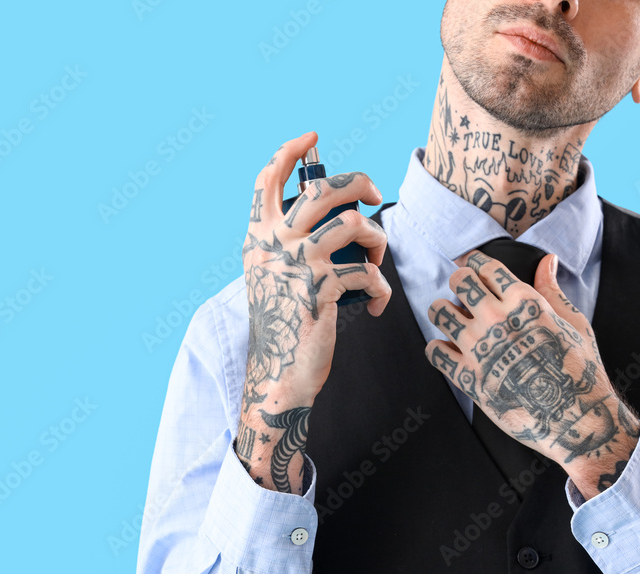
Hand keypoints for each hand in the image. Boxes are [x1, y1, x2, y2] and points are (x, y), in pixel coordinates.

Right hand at [243, 130, 389, 404]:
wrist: (279, 371)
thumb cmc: (284, 323)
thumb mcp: (271, 275)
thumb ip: (288, 244)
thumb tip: (335, 215)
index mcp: (258, 237)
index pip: (265, 180)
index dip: (289, 151)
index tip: (311, 136)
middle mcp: (275, 244)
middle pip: (324, 190)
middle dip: (359, 182)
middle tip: (374, 194)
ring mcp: (298, 264)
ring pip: (355, 224)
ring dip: (378, 240)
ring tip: (377, 260)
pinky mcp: (322, 289)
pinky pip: (368, 273)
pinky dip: (381, 289)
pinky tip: (377, 304)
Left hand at [424, 250, 639, 497]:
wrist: (574, 417)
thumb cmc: (579, 370)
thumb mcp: (574, 323)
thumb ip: (553, 290)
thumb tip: (547, 261)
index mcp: (523, 301)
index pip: (486, 267)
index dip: (477, 264)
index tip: (473, 267)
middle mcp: (496, 319)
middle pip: (458, 281)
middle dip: (460, 282)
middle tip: (464, 293)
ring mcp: (478, 347)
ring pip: (438, 311)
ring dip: (444, 312)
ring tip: (453, 320)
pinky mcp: (466, 376)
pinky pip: (434, 351)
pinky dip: (438, 349)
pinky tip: (450, 352)